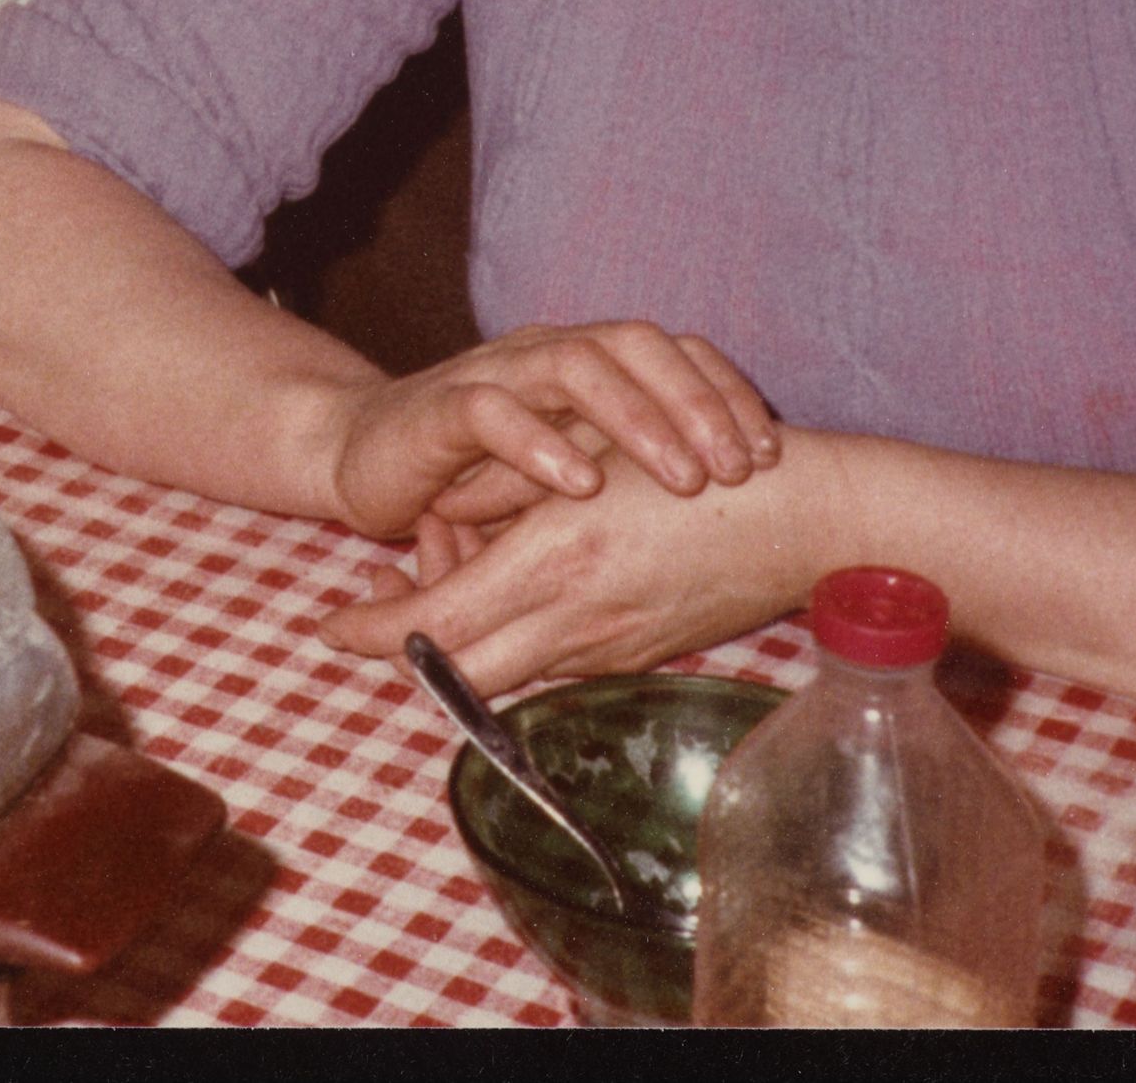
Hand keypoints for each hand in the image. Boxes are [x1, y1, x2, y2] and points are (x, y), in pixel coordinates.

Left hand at [319, 443, 830, 695]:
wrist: (805, 521)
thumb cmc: (701, 467)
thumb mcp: (590, 459)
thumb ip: (507, 492)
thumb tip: (443, 515)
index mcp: (555, 565)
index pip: (434, 627)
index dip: (371, 632)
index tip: (329, 623)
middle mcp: (574, 623)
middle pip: (456, 675)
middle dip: (401, 656)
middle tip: (365, 619)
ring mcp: (608, 651)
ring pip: (502, 674)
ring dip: (460, 646)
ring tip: (438, 583)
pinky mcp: (635, 657)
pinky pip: (551, 664)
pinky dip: (515, 640)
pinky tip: (513, 588)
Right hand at [323, 323, 776, 538]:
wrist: (359, 455)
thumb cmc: (475, 471)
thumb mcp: (567, 467)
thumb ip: (627, 471)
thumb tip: (733, 512)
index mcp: (585, 360)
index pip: (673, 350)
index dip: (725, 393)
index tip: (769, 453)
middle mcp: (545, 352)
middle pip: (637, 344)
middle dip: (697, 403)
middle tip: (739, 468)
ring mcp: (492, 372)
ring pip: (576, 366)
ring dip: (637, 419)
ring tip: (683, 478)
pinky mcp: (438, 408)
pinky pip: (493, 411)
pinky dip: (540, 444)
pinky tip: (581, 485)